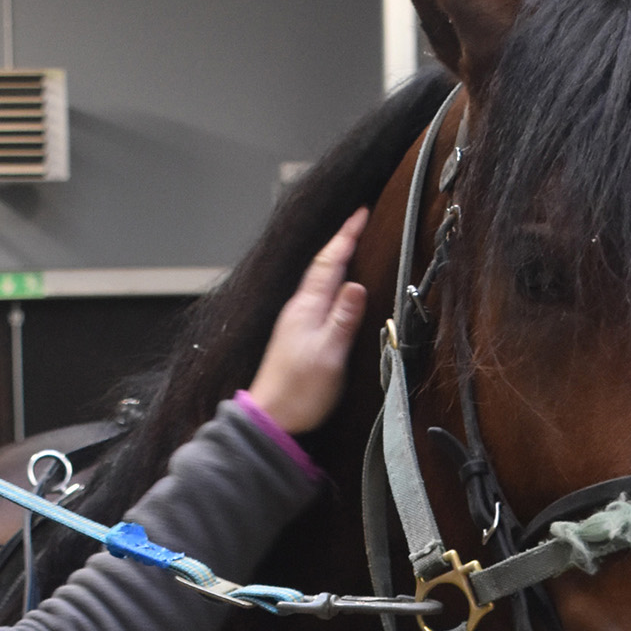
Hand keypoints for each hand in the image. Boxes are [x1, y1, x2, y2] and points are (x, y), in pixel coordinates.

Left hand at [246, 210, 368, 436]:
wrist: (270, 417)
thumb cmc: (298, 392)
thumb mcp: (328, 355)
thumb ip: (342, 319)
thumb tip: (356, 286)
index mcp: (306, 309)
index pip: (329, 263)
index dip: (345, 237)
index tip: (360, 213)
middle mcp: (297, 309)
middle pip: (320, 267)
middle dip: (340, 242)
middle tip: (357, 222)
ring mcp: (294, 322)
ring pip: (316, 280)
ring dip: (333, 261)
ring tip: (348, 247)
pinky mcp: (294, 335)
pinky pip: (313, 297)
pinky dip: (326, 283)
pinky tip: (332, 289)